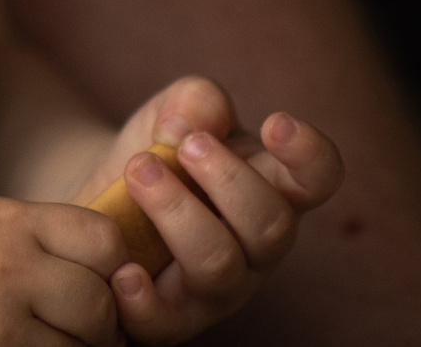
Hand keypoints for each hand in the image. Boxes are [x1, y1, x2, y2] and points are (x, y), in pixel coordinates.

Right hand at [0, 195, 125, 346]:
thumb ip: (40, 236)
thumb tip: (116, 266)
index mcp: (8, 222)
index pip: (105, 240)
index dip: (113, 264)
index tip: (96, 278)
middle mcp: (8, 267)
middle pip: (102, 301)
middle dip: (102, 321)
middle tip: (81, 326)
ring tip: (47, 337)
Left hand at [72, 76, 346, 342]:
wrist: (102, 203)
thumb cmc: (158, 155)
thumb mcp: (174, 113)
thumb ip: (196, 101)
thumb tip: (188, 124)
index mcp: (272, 189)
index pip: (318, 177)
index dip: (310, 154)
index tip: (275, 122)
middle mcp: (256, 247)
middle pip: (270, 225)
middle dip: (226, 178)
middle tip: (184, 146)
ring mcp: (216, 289)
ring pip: (219, 264)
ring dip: (177, 211)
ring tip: (139, 169)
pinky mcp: (168, 318)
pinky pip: (165, 320)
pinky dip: (142, 295)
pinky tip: (122, 267)